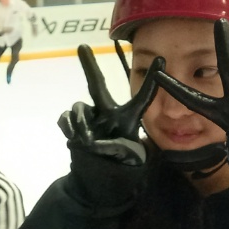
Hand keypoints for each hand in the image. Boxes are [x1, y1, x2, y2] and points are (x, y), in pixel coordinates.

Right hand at [58, 43, 163, 210]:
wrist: (100, 182)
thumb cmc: (123, 169)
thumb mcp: (132, 158)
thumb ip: (114, 147)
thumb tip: (92, 141)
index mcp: (128, 118)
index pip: (142, 97)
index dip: (151, 80)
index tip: (162, 60)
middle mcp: (107, 113)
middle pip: (97, 85)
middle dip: (89, 65)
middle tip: (82, 46)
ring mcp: (89, 119)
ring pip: (79, 108)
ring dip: (81, 123)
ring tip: (87, 142)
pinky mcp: (73, 127)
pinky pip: (66, 118)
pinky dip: (69, 127)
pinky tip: (75, 140)